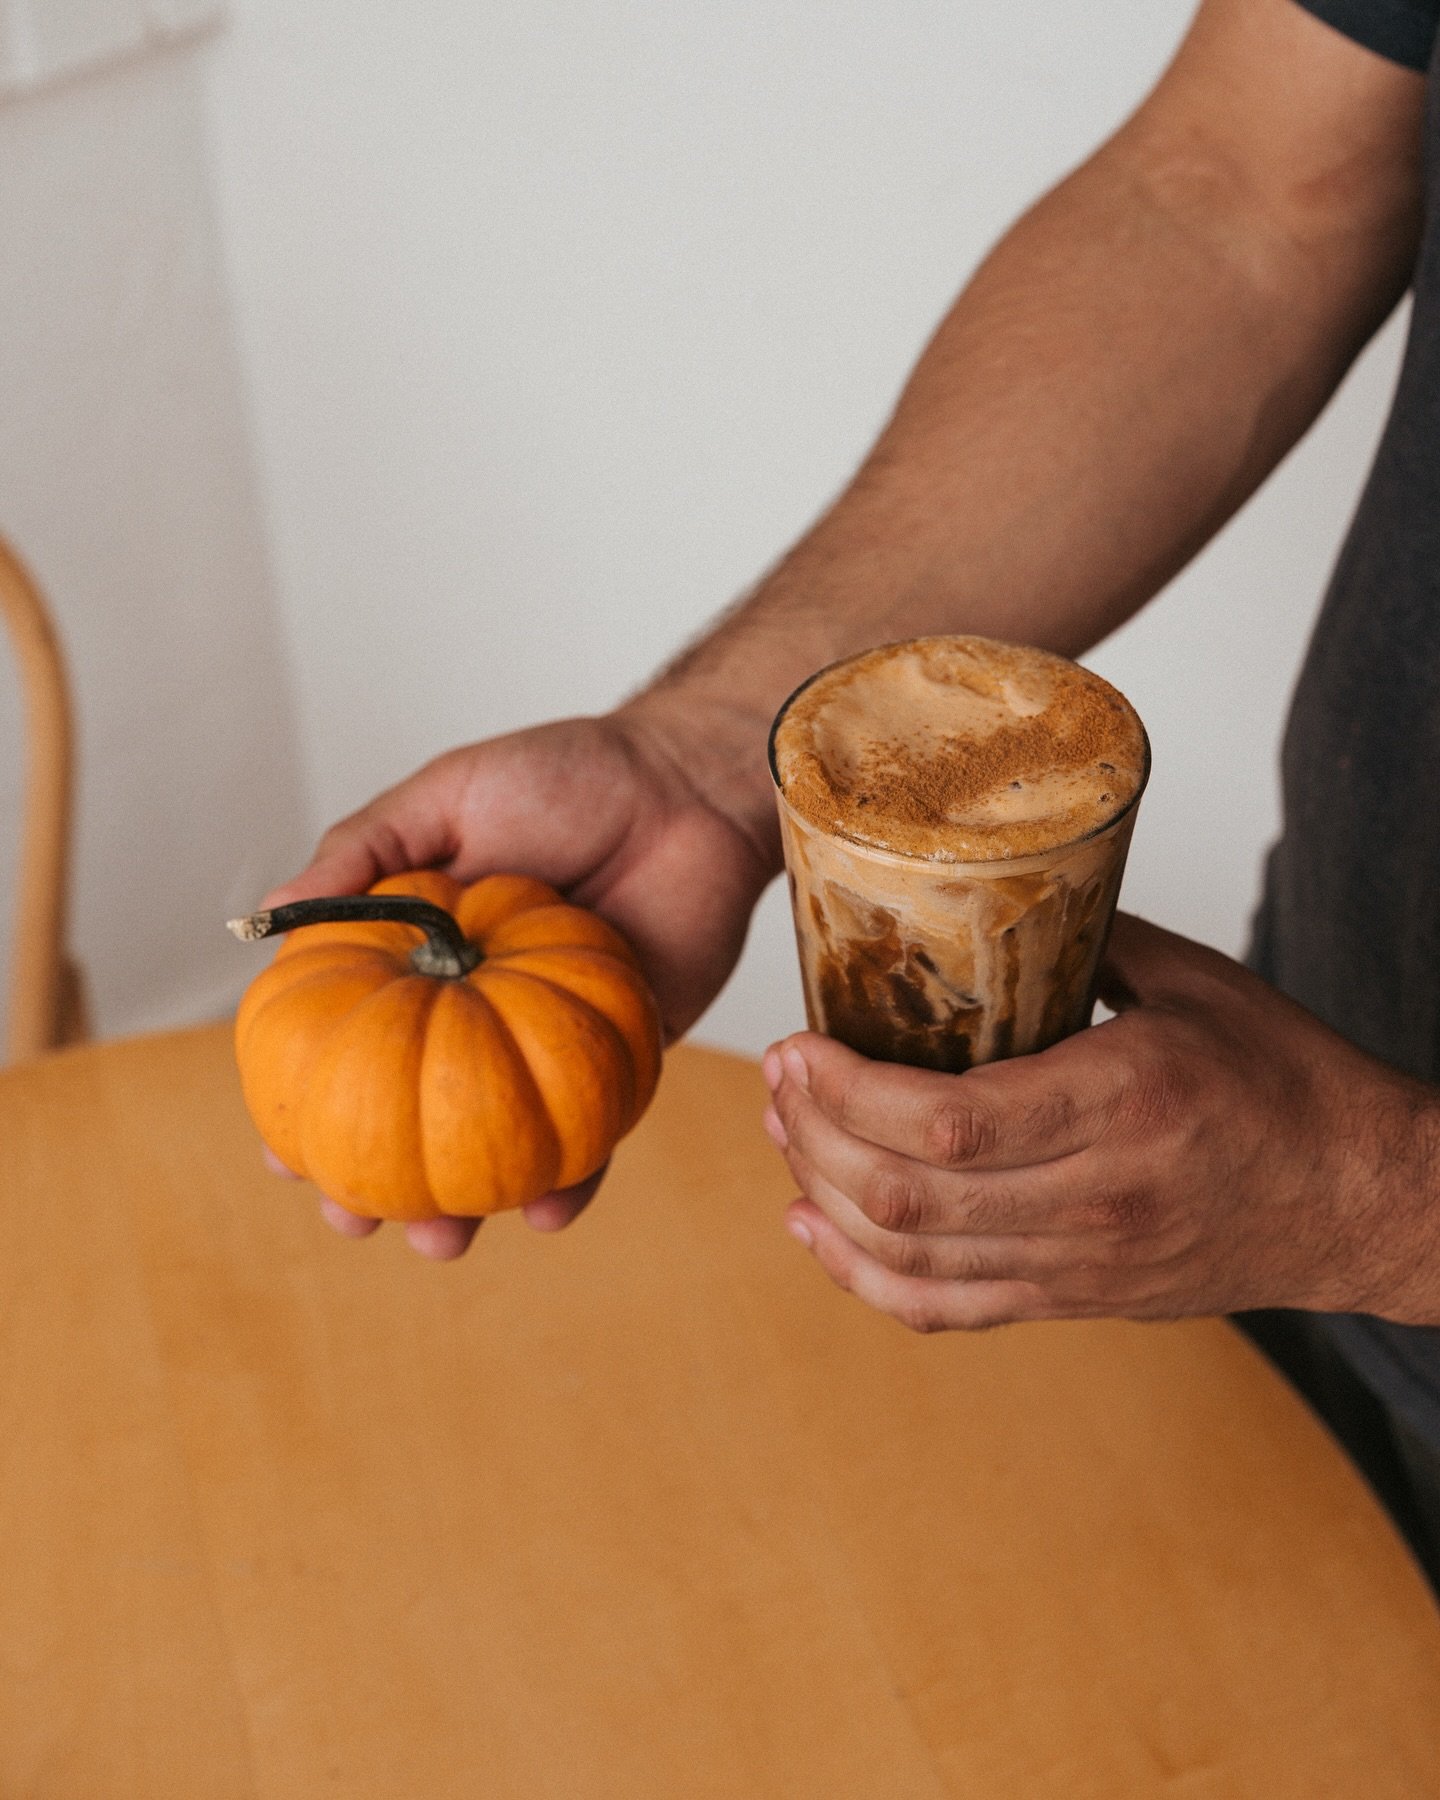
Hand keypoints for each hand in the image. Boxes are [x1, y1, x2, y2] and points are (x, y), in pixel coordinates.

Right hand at [259, 700, 777, 1257]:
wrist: (688, 787)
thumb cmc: (568, 776)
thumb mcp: (446, 796)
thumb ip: (363, 852)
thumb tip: (266, 917)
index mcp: (425, 955)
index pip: (354, 1044)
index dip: (312, 1108)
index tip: (284, 1159)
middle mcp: (479, 1011)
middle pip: (417, 1118)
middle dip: (379, 1187)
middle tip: (356, 1223)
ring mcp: (549, 1044)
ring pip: (500, 1148)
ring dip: (468, 1208)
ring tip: (442, 1242)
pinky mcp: (624, 1060)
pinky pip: (594, 1137)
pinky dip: (573, 1181)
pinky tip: (549, 1210)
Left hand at [761, 914, 1439, 1331]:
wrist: (1360, 1199)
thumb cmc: (1287, 1083)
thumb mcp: (1191, 983)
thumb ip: (1080, 940)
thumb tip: (983, 892)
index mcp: (1120, 1105)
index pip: (945, 1122)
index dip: (845, 1091)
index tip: (795, 1042)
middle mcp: (1091, 1199)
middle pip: (904, 1195)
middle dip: (810, 1133)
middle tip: (778, 1075)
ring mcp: (1078, 1264)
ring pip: (908, 1258)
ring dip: (822, 1196)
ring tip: (784, 1131)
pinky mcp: (1072, 1300)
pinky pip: (943, 1310)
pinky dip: (861, 1277)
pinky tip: (814, 1229)